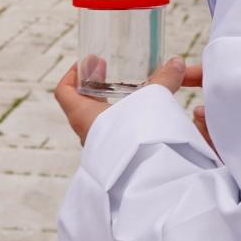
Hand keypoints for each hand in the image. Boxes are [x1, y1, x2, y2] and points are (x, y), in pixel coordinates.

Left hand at [53, 56, 185, 144]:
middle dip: (94, 84)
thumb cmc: (138, 138)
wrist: (147, 178)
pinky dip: (122, 120)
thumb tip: (176, 62)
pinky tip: (141, 114)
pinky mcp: (117, 157)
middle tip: (107, 68)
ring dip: (110, 103)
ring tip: (129, 89)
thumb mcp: (150, 101)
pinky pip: (114, 133)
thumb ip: (163, 81)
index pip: (64, 92)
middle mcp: (89, 133)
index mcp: (84, 116)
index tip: (88, 62)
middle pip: (81, 103)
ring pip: (99, 120)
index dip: (72, 74)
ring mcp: (103, 147)